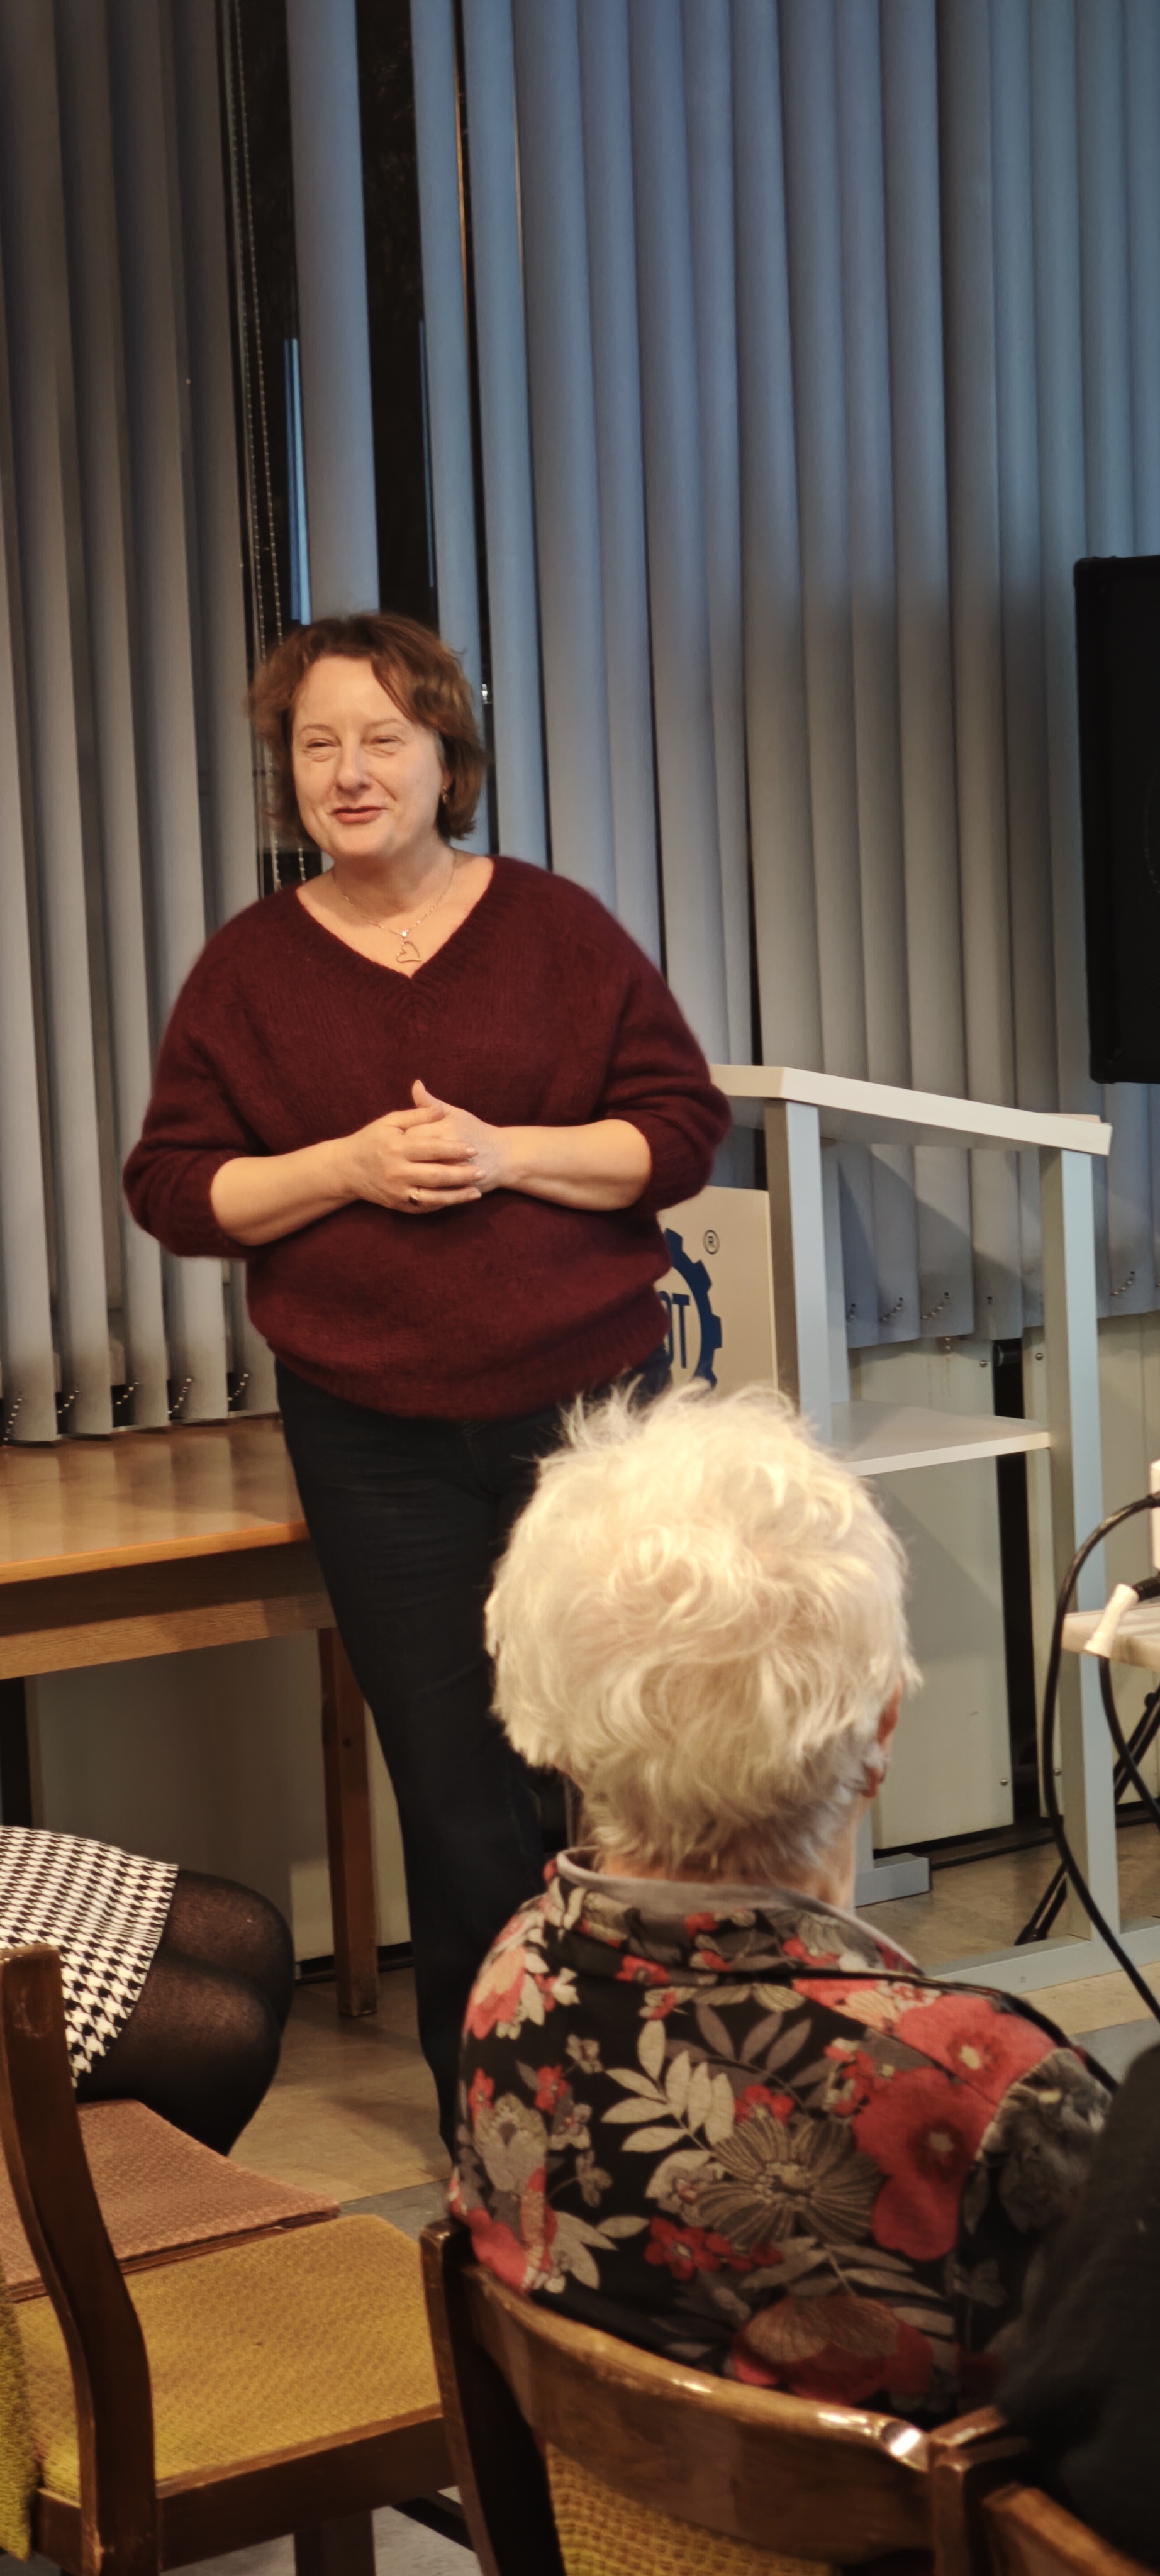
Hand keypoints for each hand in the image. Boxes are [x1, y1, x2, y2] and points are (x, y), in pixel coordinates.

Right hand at [339, 1091, 482, 1214]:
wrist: (346, 1169)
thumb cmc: (371, 1140)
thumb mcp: (390, 1121)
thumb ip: (417, 1114)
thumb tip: (442, 1107)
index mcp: (397, 1148)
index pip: (431, 1148)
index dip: (454, 1149)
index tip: (473, 1149)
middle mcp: (397, 1171)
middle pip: (436, 1175)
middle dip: (461, 1174)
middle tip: (483, 1171)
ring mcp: (397, 1191)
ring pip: (432, 1197)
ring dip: (457, 1195)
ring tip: (477, 1192)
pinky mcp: (398, 1205)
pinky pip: (424, 1207)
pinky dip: (443, 1204)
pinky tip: (458, 1199)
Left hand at [404, 1079, 510, 1194]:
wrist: (504, 1157)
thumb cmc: (476, 1132)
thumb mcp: (455, 1113)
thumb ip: (431, 1103)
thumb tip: (415, 1085)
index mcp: (444, 1130)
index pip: (410, 1134)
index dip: (402, 1137)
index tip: (399, 1138)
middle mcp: (447, 1152)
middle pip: (412, 1156)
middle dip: (404, 1157)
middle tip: (400, 1156)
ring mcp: (452, 1173)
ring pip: (420, 1175)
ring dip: (412, 1174)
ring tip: (409, 1168)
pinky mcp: (456, 1189)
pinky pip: (431, 1192)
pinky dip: (423, 1189)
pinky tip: (419, 1183)